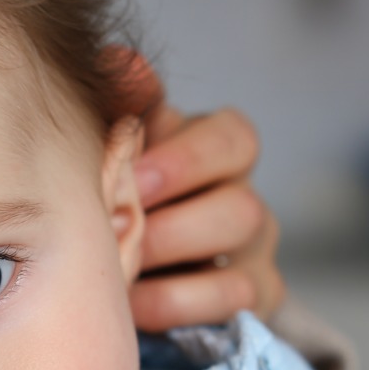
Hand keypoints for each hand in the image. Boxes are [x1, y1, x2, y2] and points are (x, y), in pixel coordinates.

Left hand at [117, 54, 285, 331]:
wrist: (119, 273)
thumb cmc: (115, 196)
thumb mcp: (114, 151)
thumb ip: (120, 108)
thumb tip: (120, 62)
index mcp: (214, 152)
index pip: (234, 138)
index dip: (188, 158)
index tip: (135, 177)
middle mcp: (242, 198)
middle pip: (242, 206)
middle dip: (173, 223)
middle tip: (118, 232)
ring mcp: (253, 252)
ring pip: (242, 257)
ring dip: (174, 261)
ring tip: (121, 269)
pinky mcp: (252, 299)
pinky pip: (235, 300)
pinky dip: (180, 303)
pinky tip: (134, 307)